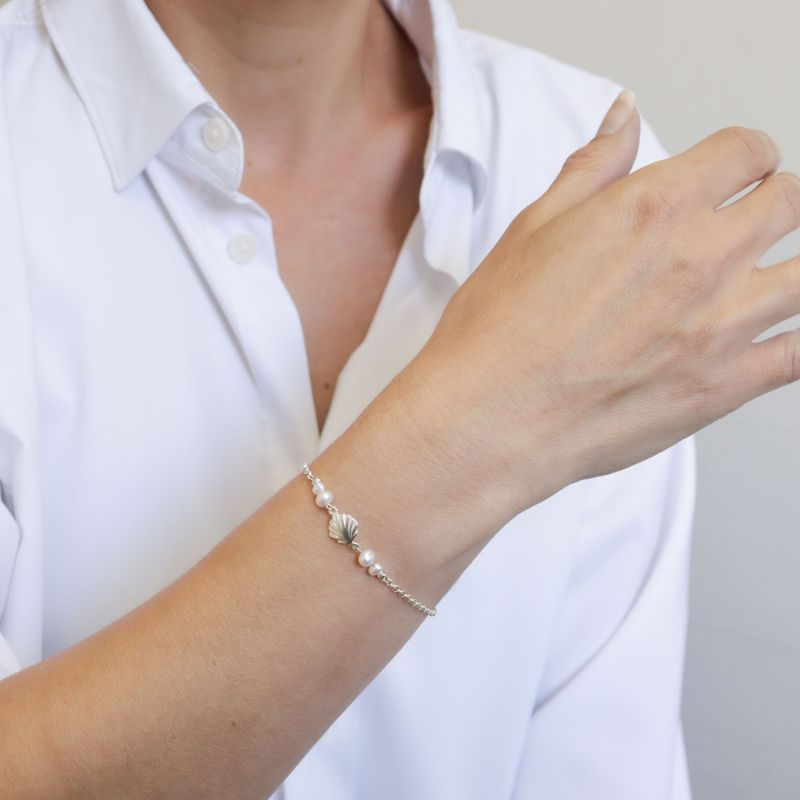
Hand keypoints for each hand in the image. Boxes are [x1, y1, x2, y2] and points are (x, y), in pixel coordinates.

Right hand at [400, 91, 799, 516]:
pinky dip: (792, 340)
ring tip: (755, 282)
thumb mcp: (531, 229)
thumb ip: (592, 167)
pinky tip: (766, 338)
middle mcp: (702, 256)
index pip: (746, 151)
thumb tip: (623, 117)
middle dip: (772, 202)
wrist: (493, 418)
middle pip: (792, 202)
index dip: (740, 158)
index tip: (731, 173)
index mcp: (656, 206)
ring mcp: (724, 324)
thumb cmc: (499, 333)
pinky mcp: (728, 385)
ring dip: (788, 268)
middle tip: (745, 221)